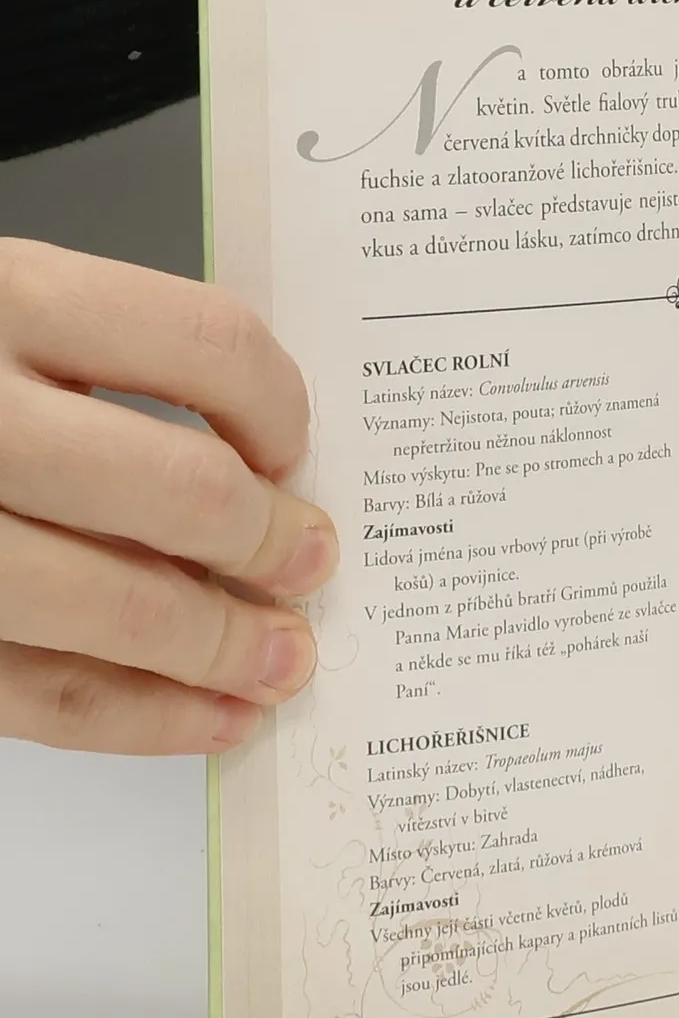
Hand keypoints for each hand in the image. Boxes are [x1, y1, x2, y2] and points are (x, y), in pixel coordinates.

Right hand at [0, 240, 337, 754]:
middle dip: (268, 545)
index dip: (279, 408)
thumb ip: (101, 361)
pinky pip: (39, 692)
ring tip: (279, 663)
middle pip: (176, 489)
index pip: (204, 344)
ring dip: (220, 648)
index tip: (293, 452)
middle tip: (309, 566)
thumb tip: (264, 469)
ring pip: (112, 606)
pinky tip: (208, 718)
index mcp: (2, 299)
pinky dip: (143, 718)